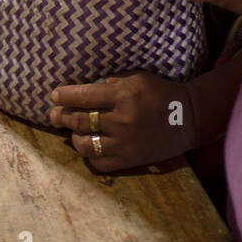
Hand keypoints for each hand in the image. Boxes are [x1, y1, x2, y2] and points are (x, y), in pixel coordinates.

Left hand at [48, 72, 195, 171]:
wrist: (188, 118)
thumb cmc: (160, 93)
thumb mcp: (136, 78)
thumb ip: (110, 83)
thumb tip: (83, 90)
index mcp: (123, 95)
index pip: (83, 96)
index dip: (64, 95)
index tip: (54, 94)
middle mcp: (121, 120)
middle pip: (79, 120)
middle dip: (61, 116)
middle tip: (53, 114)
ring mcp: (125, 143)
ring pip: (85, 144)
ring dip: (73, 137)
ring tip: (70, 131)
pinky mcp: (130, 160)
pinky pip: (100, 163)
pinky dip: (89, 155)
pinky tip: (88, 146)